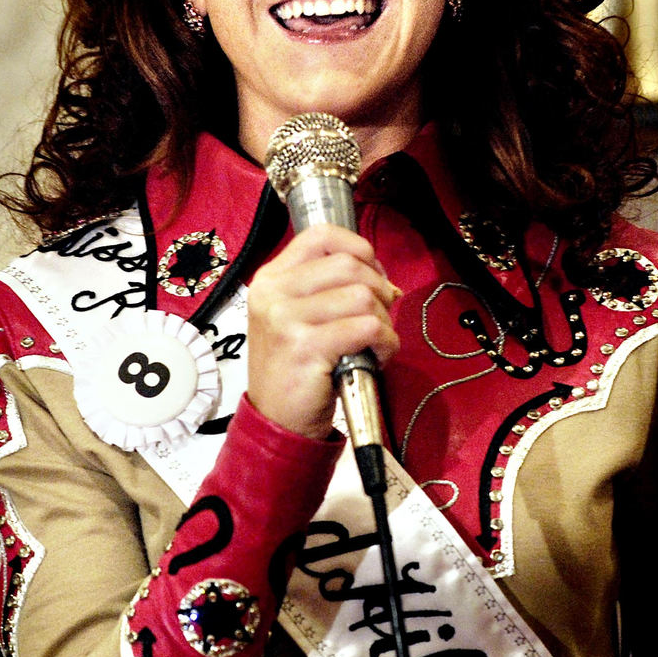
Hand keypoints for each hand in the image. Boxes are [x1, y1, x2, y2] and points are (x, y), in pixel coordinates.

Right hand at [245, 224, 400, 438]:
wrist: (277, 420)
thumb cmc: (296, 368)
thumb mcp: (297, 317)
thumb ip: (329, 289)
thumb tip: (385, 280)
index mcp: (271, 278)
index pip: (322, 236)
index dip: (359, 249)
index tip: (374, 276)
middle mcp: (273, 293)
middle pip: (349, 265)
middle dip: (379, 289)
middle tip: (380, 317)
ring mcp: (286, 319)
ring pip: (363, 296)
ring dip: (384, 321)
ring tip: (376, 342)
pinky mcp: (306, 347)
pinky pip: (368, 327)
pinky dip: (386, 343)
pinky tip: (377, 357)